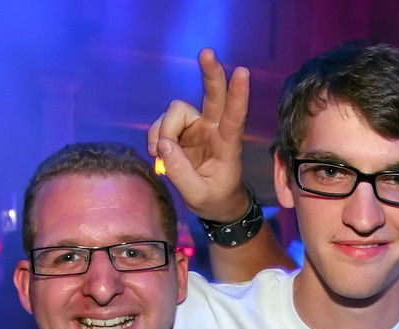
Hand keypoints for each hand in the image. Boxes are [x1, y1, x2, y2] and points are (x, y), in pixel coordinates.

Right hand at [147, 48, 250, 222]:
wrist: (216, 205)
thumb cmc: (216, 199)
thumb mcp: (198, 195)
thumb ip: (180, 173)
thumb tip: (163, 146)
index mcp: (228, 145)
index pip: (236, 117)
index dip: (238, 95)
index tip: (243, 72)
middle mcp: (214, 129)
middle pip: (214, 95)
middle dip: (211, 74)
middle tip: (207, 52)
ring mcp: (197, 127)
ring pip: (175, 112)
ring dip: (162, 130)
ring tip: (159, 155)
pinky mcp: (182, 131)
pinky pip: (162, 124)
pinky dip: (155, 136)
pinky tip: (157, 153)